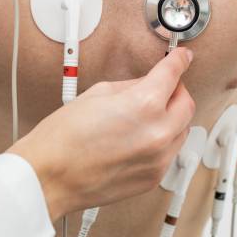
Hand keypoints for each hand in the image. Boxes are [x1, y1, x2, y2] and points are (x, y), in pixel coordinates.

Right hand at [9, 48, 195, 219]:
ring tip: (147, 117)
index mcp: (144, 106)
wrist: (50, 178)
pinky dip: (162, 141)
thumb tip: (148, 84)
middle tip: (163, 87)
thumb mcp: (96, 95)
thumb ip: (131, 86)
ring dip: (172, 118)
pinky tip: (140, 138)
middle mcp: (158, 134)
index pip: (173, 74)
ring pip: (183, 131)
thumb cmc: (62, 139)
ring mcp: (158, 160)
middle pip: (187, 104)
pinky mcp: (153, 178)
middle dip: (177, 91)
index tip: (182, 58)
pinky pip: (170, 153)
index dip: (179, 61)